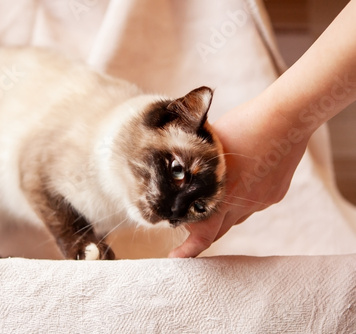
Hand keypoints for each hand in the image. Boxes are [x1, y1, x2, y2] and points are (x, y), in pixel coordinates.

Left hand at [169, 97, 310, 257]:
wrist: (285, 118)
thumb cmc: (242, 125)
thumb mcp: (207, 144)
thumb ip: (191, 163)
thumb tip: (175, 171)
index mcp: (221, 195)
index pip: (203, 234)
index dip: (188, 249)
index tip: (175, 256)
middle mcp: (242, 204)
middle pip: (219, 231)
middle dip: (202, 233)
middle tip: (188, 227)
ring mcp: (261, 200)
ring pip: (236, 216)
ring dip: (223, 211)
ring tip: (217, 188)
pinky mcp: (274, 194)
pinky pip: (253, 203)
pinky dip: (242, 197)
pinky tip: (242, 175)